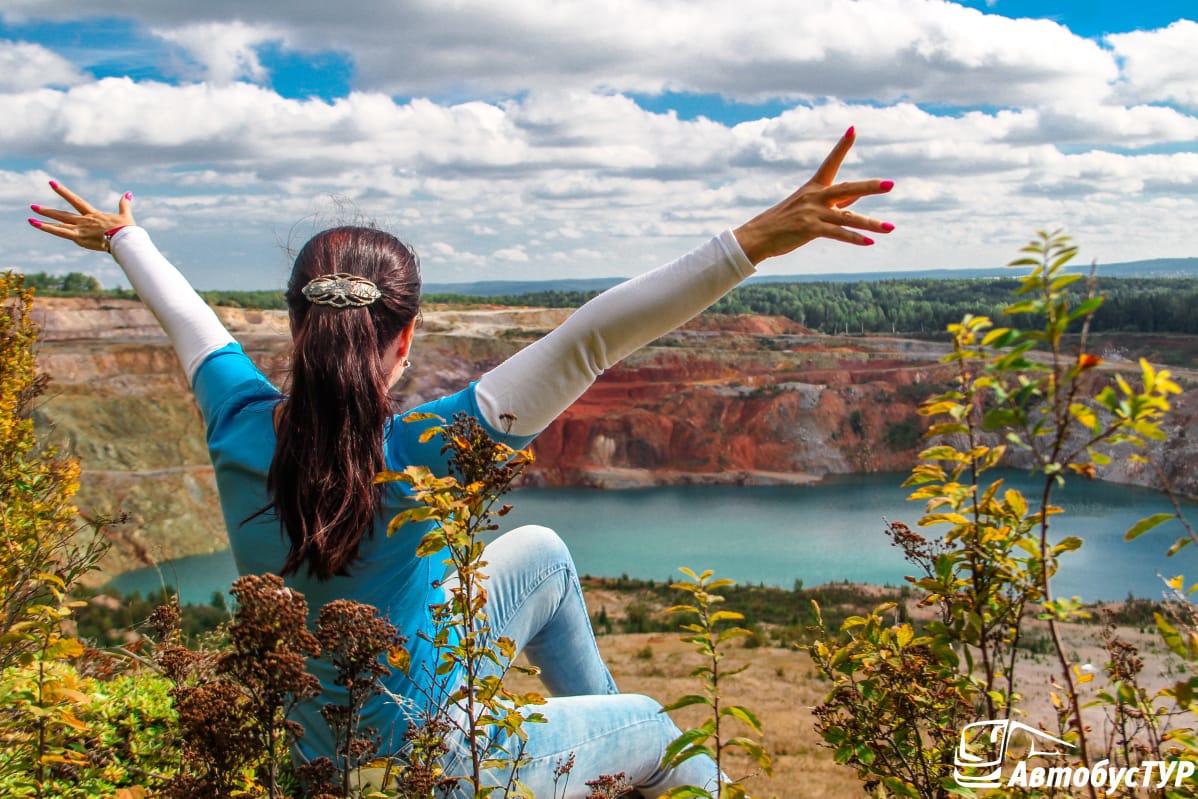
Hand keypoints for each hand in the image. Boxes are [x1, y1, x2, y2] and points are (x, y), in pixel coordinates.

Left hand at [28, 182, 135, 251]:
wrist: (125, 238)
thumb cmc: (127, 230)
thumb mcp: (125, 216)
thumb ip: (124, 205)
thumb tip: (128, 193)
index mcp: (93, 215)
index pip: (75, 201)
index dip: (63, 192)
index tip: (51, 184)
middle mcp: (84, 221)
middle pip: (62, 213)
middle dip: (47, 210)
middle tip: (33, 206)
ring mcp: (80, 229)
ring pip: (58, 223)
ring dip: (43, 220)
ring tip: (30, 218)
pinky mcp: (79, 237)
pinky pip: (60, 232)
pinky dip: (48, 228)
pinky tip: (36, 224)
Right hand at [733, 127, 893, 264]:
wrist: (758, 236)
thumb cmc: (783, 222)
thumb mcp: (807, 208)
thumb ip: (834, 202)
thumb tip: (857, 197)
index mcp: (813, 187)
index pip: (830, 163)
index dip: (842, 146)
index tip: (853, 129)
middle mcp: (815, 197)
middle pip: (847, 189)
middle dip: (870, 187)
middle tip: (890, 185)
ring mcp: (812, 213)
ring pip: (848, 218)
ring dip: (871, 223)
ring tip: (891, 227)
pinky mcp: (810, 229)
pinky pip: (838, 234)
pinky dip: (855, 238)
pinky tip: (870, 242)